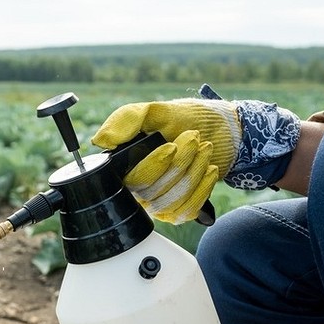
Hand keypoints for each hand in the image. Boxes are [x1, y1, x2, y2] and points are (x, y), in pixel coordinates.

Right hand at [91, 89, 299, 223]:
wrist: (221, 131)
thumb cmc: (188, 119)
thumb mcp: (159, 111)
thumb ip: (128, 118)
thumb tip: (101, 140)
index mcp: (126, 166)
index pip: (130, 179)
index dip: (152, 166)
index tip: (171, 146)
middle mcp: (137, 189)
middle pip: (152, 192)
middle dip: (180, 164)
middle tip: (195, 139)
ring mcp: (157, 203)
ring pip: (170, 202)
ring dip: (193, 173)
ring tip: (205, 149)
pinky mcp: (177, 212)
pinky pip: (186, 212)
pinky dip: (202, 189)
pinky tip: (209, 170)